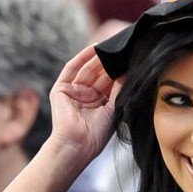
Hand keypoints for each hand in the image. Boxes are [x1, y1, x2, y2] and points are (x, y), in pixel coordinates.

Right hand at [49, 45, 122, 164]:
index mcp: (99, 103)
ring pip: (87, 69)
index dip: (119, 71)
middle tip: (123, 49)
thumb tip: (128, 71)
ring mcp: (73, 91)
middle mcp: (86, 96)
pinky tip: (94, 49)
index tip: (131, 59)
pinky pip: (72, 68)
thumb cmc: (96, 134)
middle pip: (99, 74)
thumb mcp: (113, 108)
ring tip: (111, 47)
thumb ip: (119, 89)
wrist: (78, 145)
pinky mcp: (61, 89)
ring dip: (98, 58)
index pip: (110, 82)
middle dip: (110, 62)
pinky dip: (82, 57)